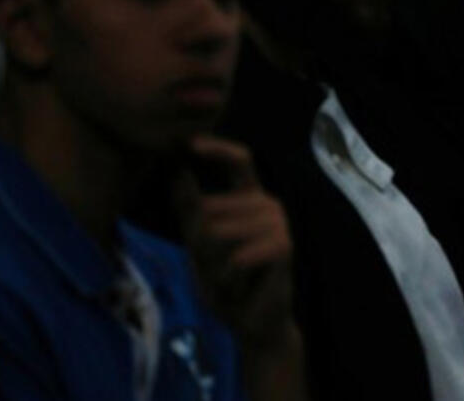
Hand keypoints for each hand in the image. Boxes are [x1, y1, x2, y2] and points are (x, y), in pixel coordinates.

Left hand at [177, 134, 294, 347]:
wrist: (252, 319)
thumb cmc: (225, 280)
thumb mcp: (199, 243)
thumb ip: (190, 209)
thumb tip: (178, 170)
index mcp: (249, 198)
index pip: (239, 161)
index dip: (217, 148)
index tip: (190, 143)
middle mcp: (268, 204)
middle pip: (214, 207)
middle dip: (201, 241)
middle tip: (213, 267)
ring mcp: (279, 224)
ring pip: (222, 232)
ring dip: (215, 262)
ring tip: (226, 277)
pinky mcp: (284, 247)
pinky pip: (240, 253)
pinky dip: (230, 273)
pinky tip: (237, 282)